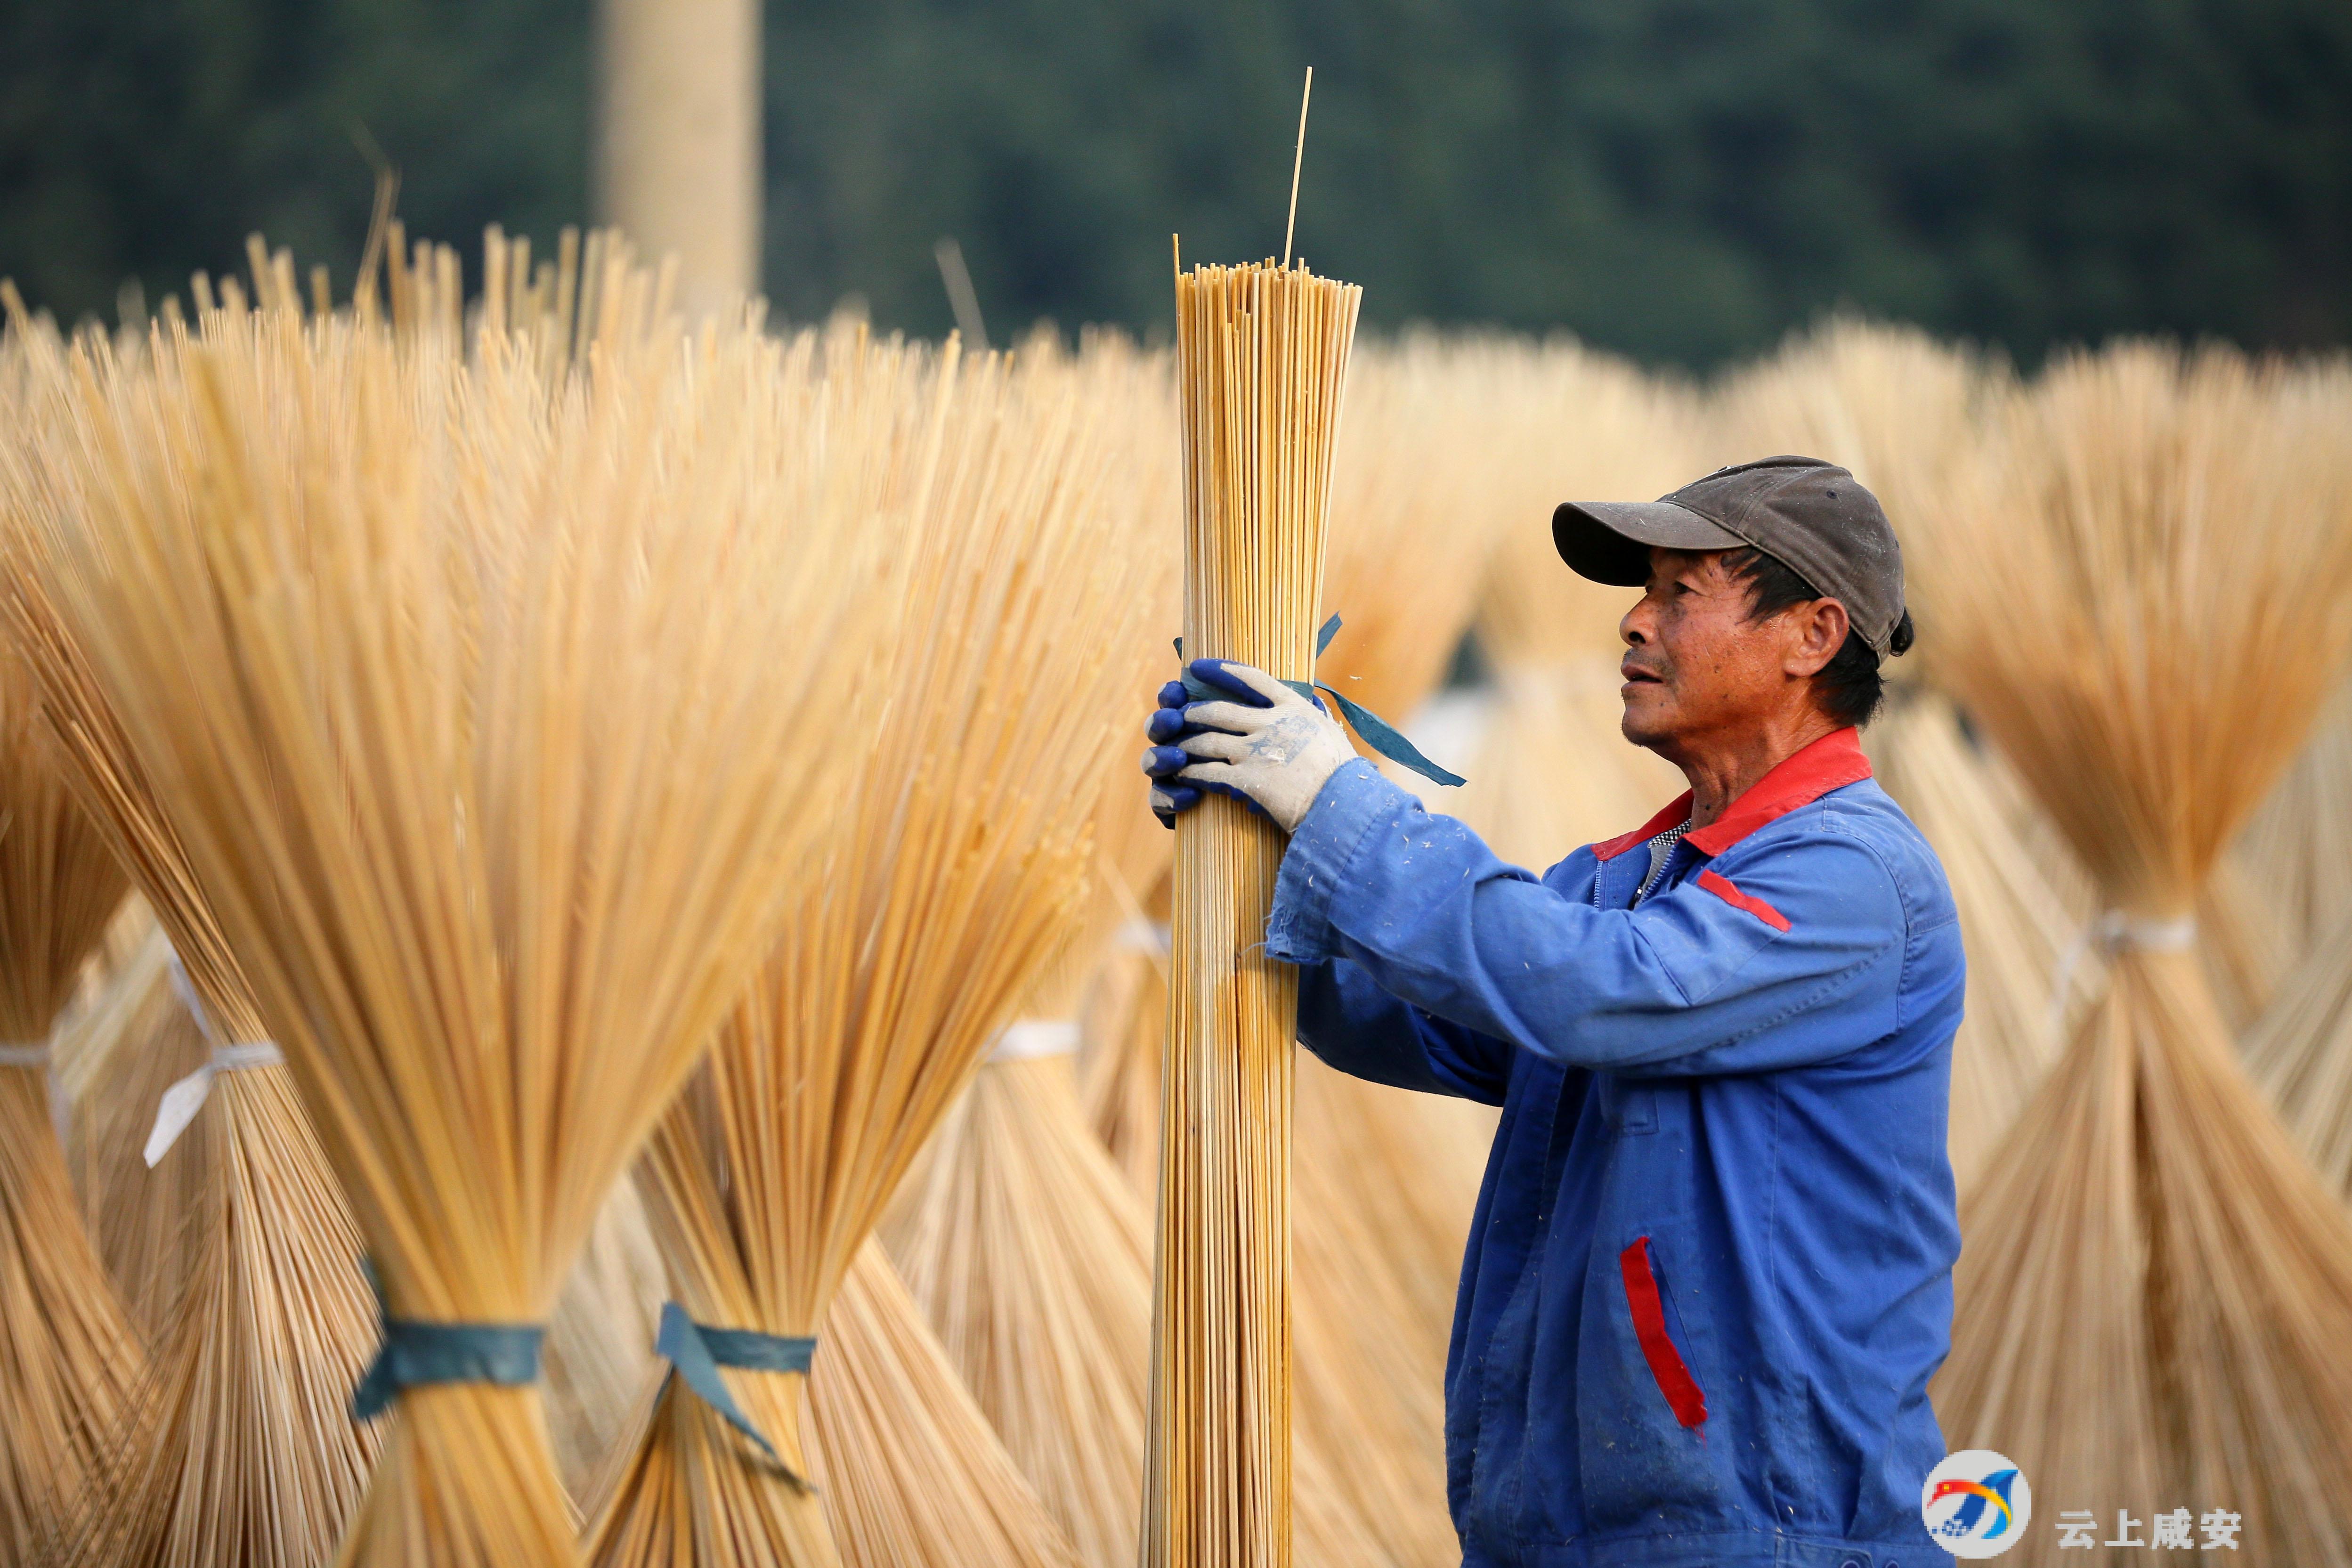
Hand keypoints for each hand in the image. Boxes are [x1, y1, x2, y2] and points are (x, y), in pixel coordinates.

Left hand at [1141, 659, 1354, 832]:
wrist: (1344, 804)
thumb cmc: (1343, 773)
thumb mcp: (1331, 732)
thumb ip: (1315, 715)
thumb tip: (1311, 698)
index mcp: (1293, 707)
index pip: (1251, 679)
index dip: (1221, 670)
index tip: (1199, 666)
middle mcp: (1271, 724)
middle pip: (1220, 710)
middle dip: (1194, 712)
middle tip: (1180, 713)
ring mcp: (1256, 751)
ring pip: (1207, 740)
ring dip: (1186, 743)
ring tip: (1173, 747)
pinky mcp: (1246, 780)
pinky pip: (1208, 772)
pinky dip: (1190, 772)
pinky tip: (1180, 774)